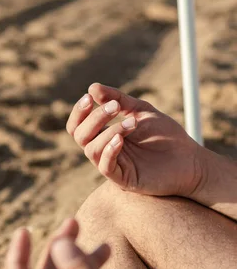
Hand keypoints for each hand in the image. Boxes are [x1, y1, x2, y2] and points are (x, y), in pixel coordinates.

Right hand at [67, 83, 203, 196]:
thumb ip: (117, 99)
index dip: (79, 112)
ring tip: (132, 122)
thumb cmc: (165, 135)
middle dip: (94, 118)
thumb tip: (92, 88)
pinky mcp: (123, 180)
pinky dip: (109, 150)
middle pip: (79, 136)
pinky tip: (121, 139)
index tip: (89, 97)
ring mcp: (113, 165)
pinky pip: (105, 166)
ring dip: (108, 131)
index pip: (78, 126)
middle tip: (115, 107)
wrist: (190, 159)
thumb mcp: (141, 110)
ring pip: (91, 149)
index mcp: (105, 135)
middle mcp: (104, 150)